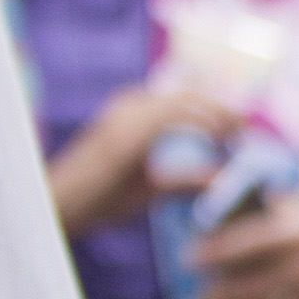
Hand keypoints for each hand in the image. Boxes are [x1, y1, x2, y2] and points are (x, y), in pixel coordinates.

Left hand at [46, 84, 238, 236]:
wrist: (56, 197)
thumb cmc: (96, 203)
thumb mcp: (142, 198)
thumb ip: (184, 185)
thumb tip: (223, 180)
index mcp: (131, 133)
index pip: (188, 111)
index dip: (219, 120)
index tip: (240, 137)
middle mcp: (126, 112)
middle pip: (186, 98)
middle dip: (218, 111)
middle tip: (242, 129)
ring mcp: (121, 106)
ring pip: (175, 95)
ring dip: (204, 108)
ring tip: (225, 128)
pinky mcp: (120, 108)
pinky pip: (162, 99)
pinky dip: (186, 108)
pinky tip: (197, 126)